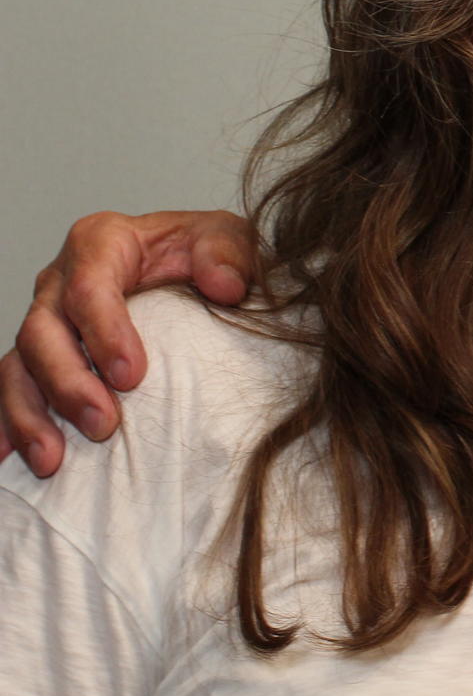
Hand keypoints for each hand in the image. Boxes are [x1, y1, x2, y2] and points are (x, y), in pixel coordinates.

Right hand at [0, 210, 257, 476]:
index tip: (132, 376)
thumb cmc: (202, 250)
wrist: (189, 262)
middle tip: (104, 425)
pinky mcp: (39, 354)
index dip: (104, 332)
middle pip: (42, 331)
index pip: (90, 287)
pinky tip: (10, 457)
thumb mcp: (226, 236)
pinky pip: (12, 388)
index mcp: (101, 242)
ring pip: (18, 367)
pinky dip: (9, 423)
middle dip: (67, 383)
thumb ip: (227, 252)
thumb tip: (225, 285)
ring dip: (30, 416)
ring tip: (52, 460)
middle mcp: (61, 280)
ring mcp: (45, 319)